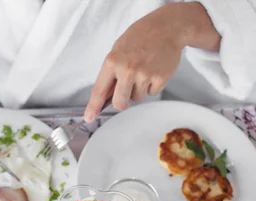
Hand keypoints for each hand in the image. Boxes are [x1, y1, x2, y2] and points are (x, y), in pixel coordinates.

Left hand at [84, 2, 220, 121]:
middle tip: (127, 88)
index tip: (89, 118)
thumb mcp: (118, 50)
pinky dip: (152, 85)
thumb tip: (104, 97)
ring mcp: (144, 75)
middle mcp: (127, 69)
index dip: (93, 107)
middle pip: (119, 103)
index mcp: (112, 61)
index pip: (99, 90)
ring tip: (144, 70)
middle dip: (122, 101)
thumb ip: (111, 73)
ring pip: (137, 99)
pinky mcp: (160, 79)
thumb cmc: (140, 38)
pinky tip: (154, 69)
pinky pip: (152, 93)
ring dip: (139, 89)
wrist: (166, 28)